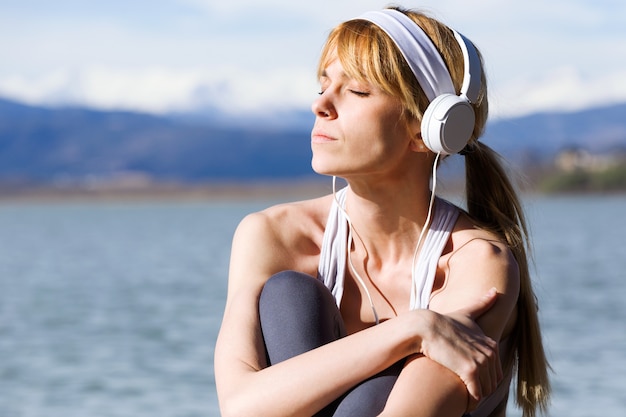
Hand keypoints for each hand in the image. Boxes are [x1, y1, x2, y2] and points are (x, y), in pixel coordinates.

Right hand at [418, 288, 501, 410]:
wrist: (425, 328)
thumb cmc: (444, 322)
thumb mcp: (467, 313)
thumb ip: (483, 304)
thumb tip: (495, 291)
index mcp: (491, 344)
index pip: (496, 372)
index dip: (483, 378)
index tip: (470, 380)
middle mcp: (490, 353)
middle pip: (492, 383)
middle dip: (481, 389)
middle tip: (466, 390)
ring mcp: (481, 361)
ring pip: (485, 390)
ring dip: (475, 397)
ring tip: (463, 396)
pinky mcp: (469, 371)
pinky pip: (476, 395)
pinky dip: (470, 402)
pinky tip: (462, 402)